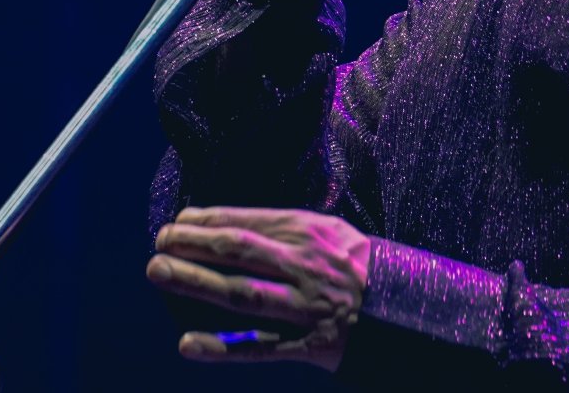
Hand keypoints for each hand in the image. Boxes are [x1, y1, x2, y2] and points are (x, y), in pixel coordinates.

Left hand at [146, 205, 372, 370]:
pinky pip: (259, 347)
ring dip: (196, 282)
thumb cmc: (362, 266)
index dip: (206, 220)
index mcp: (309, 233)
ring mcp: (304, 306)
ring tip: (160, 271)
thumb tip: (234, 222)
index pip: (246, 222)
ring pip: (241, 292)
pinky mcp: (308, 344)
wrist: (409, 307)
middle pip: (238, 251)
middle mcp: (303, 266)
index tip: (176, 222)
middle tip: (159, 241)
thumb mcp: (332, 231)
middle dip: (192, 244)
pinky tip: (187, 344)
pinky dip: (222, 347)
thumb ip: (287, 227)